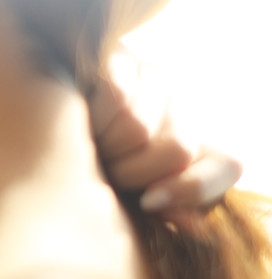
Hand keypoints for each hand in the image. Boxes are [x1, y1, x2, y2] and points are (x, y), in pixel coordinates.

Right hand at [89, 48, 242, 217]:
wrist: (52, 126)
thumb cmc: (100, 171)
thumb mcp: (138, 196)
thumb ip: (168, 206)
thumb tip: (182, 219)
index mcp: (200, 143)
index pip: (226, 162)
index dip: (192, 187)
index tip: (149, 202)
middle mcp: (184, 105)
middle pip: (176, 148)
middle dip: (131, 172)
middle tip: (107, 171)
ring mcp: (154, 78)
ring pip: (138, 127)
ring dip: (104, 145)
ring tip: (89, 144)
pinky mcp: (120, 59)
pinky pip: (114, 94)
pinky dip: (93, 116)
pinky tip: (80, 117)